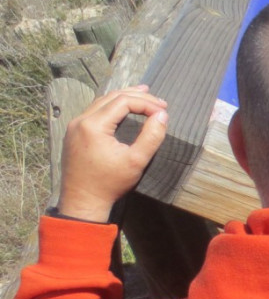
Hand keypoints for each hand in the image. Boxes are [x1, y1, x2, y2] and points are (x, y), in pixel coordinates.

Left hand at [57, 86, 168, 222]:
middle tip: (159, 102)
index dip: (146, 103)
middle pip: (112, 97)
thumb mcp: (136, 162)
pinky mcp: (74, 133)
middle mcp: (80, 120)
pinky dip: (112, 107)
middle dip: (138, 97)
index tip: (163, 111)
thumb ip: (152, 136)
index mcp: (93, 125)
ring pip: (102, 102)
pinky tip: (123, 109)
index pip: (123, 101)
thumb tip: (162, 115)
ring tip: (144, 96)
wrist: (82, 202)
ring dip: (124, 98)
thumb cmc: (110, 184)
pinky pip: (95, 111)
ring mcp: (75, 126)